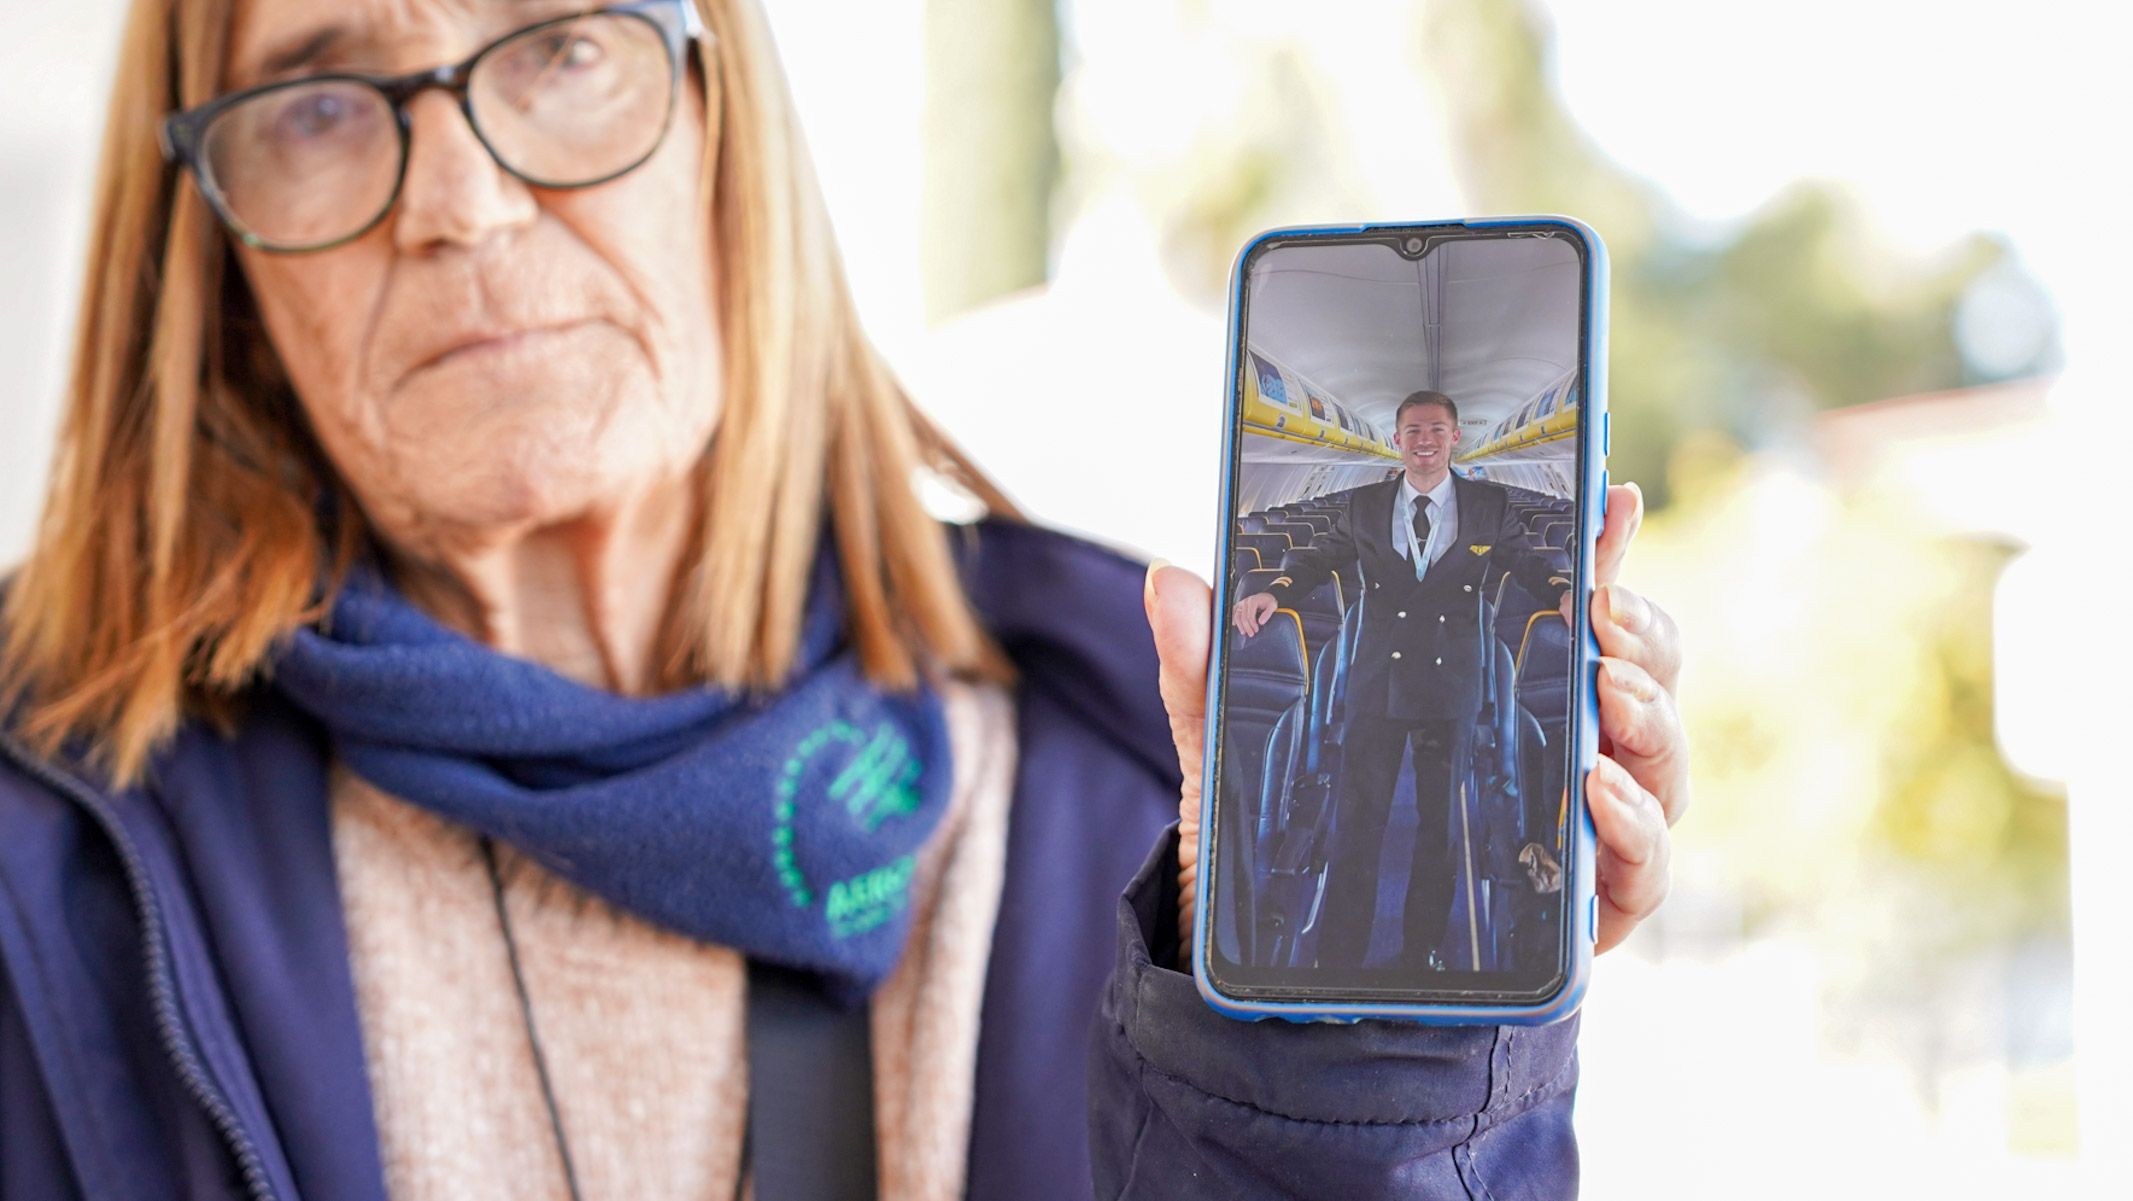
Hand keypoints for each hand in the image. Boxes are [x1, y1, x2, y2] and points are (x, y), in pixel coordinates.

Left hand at [1143, 480, 1687, 963]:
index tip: (1608, 495)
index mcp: (1491, 690)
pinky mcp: (1582, 919)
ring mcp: (1577, 834)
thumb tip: (1168, 579)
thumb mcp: (1238, 748)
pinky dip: (1637, 829)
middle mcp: (1554, 753)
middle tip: (1605, 615)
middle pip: (1642, 674)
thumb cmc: (1290, 846)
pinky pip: (1642, 873)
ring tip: (1607, 693)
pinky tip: (1597, 793)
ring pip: (1659, 763)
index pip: (1569, 604)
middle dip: (1644, 635)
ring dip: (1652, 721)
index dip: (1600, 546)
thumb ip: (1208, 668)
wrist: (1288, 980)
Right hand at [1231, 591, 1277, 635]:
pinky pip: (1233, 612)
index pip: (1250, 616)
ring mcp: (1241, 603)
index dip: (1252, 625)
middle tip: (1251, 634)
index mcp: (1253, 601)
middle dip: (1247, 627)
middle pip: (1243, 617)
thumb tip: (1261, 622)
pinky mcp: (1239, 605)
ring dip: (1240, 625)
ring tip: (1243, 632)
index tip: (1256, 630)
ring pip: (1237, 616)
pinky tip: (1234, 624)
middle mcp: (1246, 601)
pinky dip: (1233, 618)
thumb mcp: (1272, 606)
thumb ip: (1267, 613)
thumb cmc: (1269, 602)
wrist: (1265, 597)